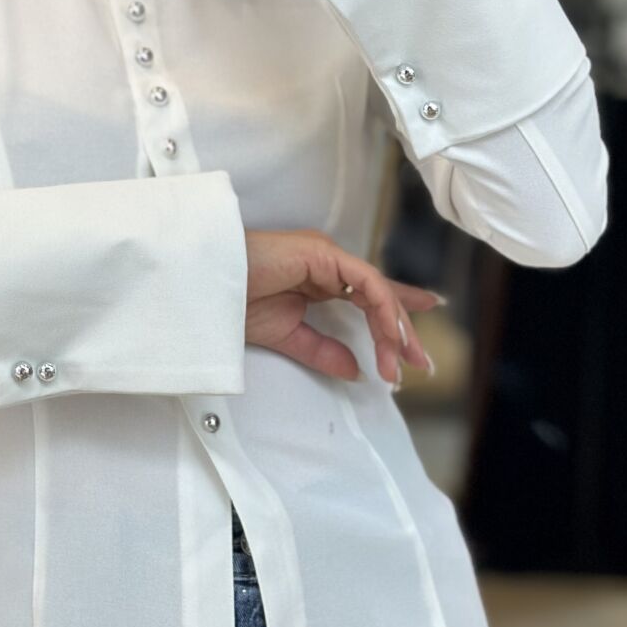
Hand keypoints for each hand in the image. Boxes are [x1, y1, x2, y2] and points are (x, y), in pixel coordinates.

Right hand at [244, 228, 440, 385]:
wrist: (205, 288)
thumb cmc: (234, 304)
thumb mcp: (288, 337)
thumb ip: (322, 351)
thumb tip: (355, 371)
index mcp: (318, 277)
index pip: (369, 293)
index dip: (398, 308)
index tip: (419, 333)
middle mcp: (328, 263)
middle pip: (380, 294)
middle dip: (403, 329)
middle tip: (421, 363)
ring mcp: (327, 256)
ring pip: (378, 290)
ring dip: (395, 327)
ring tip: (403, 360)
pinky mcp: (324, 255)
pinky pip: (367, 283)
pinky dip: (383, 309)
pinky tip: (390, 335)